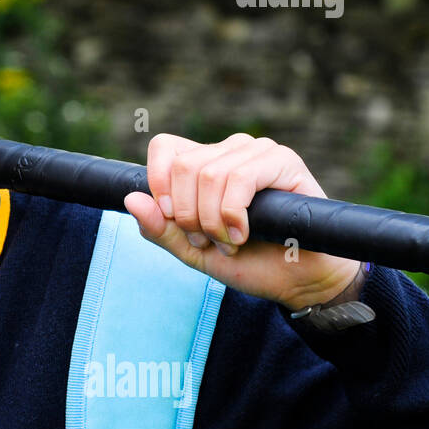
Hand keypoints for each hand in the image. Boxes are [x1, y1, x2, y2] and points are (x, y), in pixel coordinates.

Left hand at [122, 133, 361, 311]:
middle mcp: (229, 149)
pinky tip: (244, 234)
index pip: (165, 147)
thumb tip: (130, 199)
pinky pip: (240, 178)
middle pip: (183, 165)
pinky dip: (233, 215)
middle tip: (209, 241)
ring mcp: (258, 152)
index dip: (159, 182)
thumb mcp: (192, 250)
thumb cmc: (248, 261)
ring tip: (230, 242)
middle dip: (188, 214)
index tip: (170, 218)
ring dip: (213, 220)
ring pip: (209, 174)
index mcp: (204, 162)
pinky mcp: (284, 161)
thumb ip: (159, 228)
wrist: (297, 281)